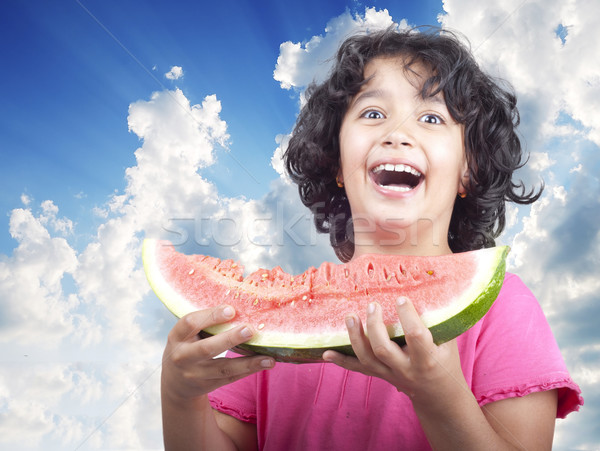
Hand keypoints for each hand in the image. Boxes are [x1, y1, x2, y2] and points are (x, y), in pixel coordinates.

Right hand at [162, 305, 274, 403]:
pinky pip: (231, 378)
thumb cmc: (188, 345)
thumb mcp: (187, 333)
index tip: (231, 310)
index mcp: (177, 336)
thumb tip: (242, 306)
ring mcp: (194, 374)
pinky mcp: (207, 386)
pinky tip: (266, 363)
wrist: (175, 381)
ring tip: (268, 358)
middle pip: (206, 349)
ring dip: (248, 363)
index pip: (190, 323)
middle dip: (229, 339)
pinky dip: (249, 370)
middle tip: (250, 330)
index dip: (210, 316)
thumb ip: (206, 322)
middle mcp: (182, 357)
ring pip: (223, 369)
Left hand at [323, 297, 466, 401]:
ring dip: (355, 337)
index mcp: (427, 360)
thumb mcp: (448, 344)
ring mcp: (389, 374)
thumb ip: (437, 322)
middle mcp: (405, 369)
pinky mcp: (379, 376)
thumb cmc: (445, 363)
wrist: (438, 396)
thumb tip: (425, 288)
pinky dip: (340, 361)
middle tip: (372, 304)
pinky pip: (357, 369)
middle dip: (374, 326)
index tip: (401, 298)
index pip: (415, 336)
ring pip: (367, 358)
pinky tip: (326, 353)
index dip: (407, 316)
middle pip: (383, 349)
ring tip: (350, 316)